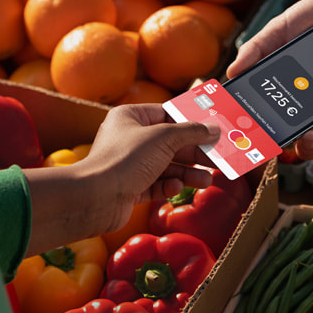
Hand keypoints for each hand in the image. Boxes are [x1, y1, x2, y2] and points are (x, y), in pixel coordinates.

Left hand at [23, 104, 219, 253]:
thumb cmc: (124, 159)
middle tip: (217, 158)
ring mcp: (129, 165)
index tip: (212, 129)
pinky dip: (169, 187)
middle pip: (170, 143)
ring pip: (166, 166)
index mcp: (130, 117)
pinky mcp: (130, 188)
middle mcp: (129, 138)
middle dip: (194, 152)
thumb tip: (213, 128)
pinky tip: (176, 189)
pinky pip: (156, 184)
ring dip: (187, 173)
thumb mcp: (164, 138)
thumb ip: (191, 132)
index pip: (166, 114)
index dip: (190, 122)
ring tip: (206, 180)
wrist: (96, 198)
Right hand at [226, 0, 312, 158]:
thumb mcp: (278, 30)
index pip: (275, 130)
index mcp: (287, 100)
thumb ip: (256, 49)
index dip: (268, 142)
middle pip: (305, 147)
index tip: (265, 138)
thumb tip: (232, 72)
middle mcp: (312, 111)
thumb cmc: (310, 21)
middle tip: (307, 134)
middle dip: (305, 147)